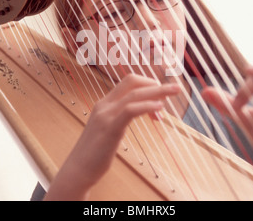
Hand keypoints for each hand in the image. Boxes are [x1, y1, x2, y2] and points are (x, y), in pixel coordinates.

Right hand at [45, 74, 179, 199]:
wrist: (77, 169)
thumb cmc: (95, 153)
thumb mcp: (108, 129)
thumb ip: (120, 118)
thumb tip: (137, 112)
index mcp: (105, 103)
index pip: (128, 82)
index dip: (147, 82)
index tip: (161, 94)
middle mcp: (104, 105)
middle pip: (133, 82)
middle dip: (156, 83)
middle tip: (175, 88)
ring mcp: (106, 115)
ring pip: (135, 94)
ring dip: (158, 91)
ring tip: (174, 92)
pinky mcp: (110, 128)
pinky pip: (131, 110)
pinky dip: (147, 106)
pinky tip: (159, 109)